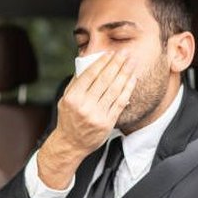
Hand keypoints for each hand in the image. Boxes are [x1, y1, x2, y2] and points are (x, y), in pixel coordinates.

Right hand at [37, 50, 136, 188]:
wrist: (71, 144)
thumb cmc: (69, 118)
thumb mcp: (65, 99)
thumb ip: (76, 83)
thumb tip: (89, 64)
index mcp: (73, 97)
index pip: (90, 75)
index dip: (102, 62)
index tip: (110, 53)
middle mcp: (85, 106)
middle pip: (104, 80)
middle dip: (116, 64)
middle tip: (124, 53)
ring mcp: (97, 115)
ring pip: (114, 90)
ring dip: (125, 74)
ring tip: (131, 63)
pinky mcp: (108, 122)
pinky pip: (120, 102)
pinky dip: (127, 89)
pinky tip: (132, 79)